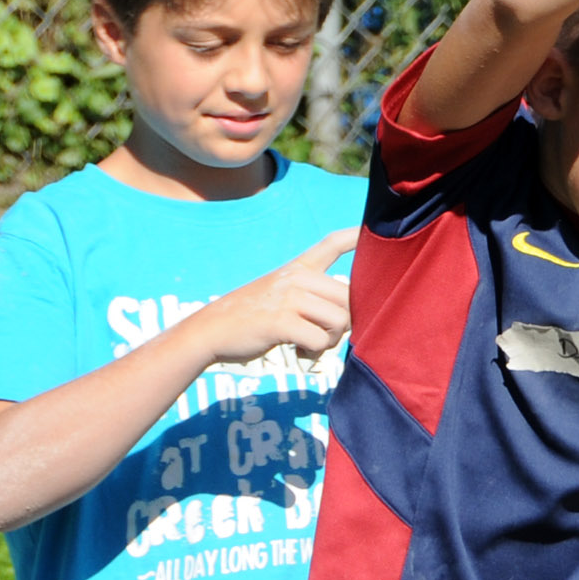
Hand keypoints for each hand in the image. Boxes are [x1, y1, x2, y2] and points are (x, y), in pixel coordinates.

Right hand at [188, 228, 357, 364]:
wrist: (208, 331)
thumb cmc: (249, 318)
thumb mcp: (278, 294)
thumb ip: (311, 297)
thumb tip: (348, 317)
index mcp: (297, 268)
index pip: (331, 244)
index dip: (354, 235)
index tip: (370, 226)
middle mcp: (297, 278)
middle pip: (349, 299)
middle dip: (343, 324)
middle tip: (320, 336)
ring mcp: (289, 297)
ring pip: (340, 321)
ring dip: (329, 341)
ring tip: (308, 344)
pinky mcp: (282, 321)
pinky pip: (320, 340)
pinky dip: (313, 353)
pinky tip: (297, 352)